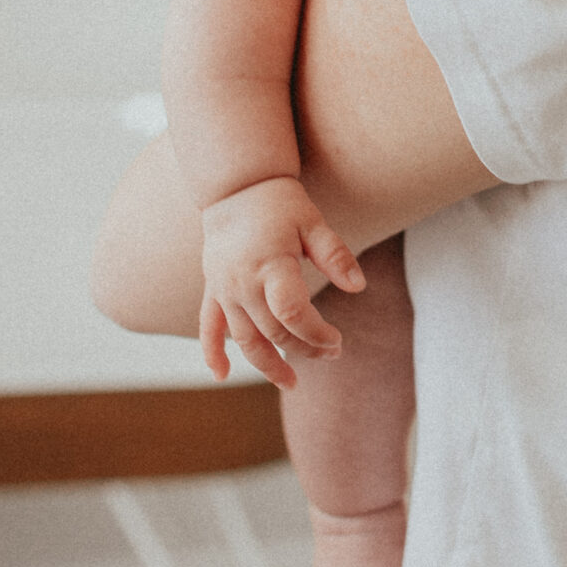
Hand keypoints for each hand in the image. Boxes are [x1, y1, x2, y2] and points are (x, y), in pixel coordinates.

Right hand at [198, 176, 365, 388]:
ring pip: (244, 339)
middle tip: (330, 354)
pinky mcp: (213, 289)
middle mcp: (243, 282)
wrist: (236, 184)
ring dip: (266, 364)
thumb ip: (335, 254)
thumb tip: (358, 287)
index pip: (293, 314)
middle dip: (303, 348)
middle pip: (273, 331)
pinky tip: (221, 374)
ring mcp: (224, 289)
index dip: (316, 334)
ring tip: (290, 382)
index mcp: (271, 265)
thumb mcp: (313, 221)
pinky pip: (208, 326)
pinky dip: (212, 352)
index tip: (338, 340)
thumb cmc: (280, 202)